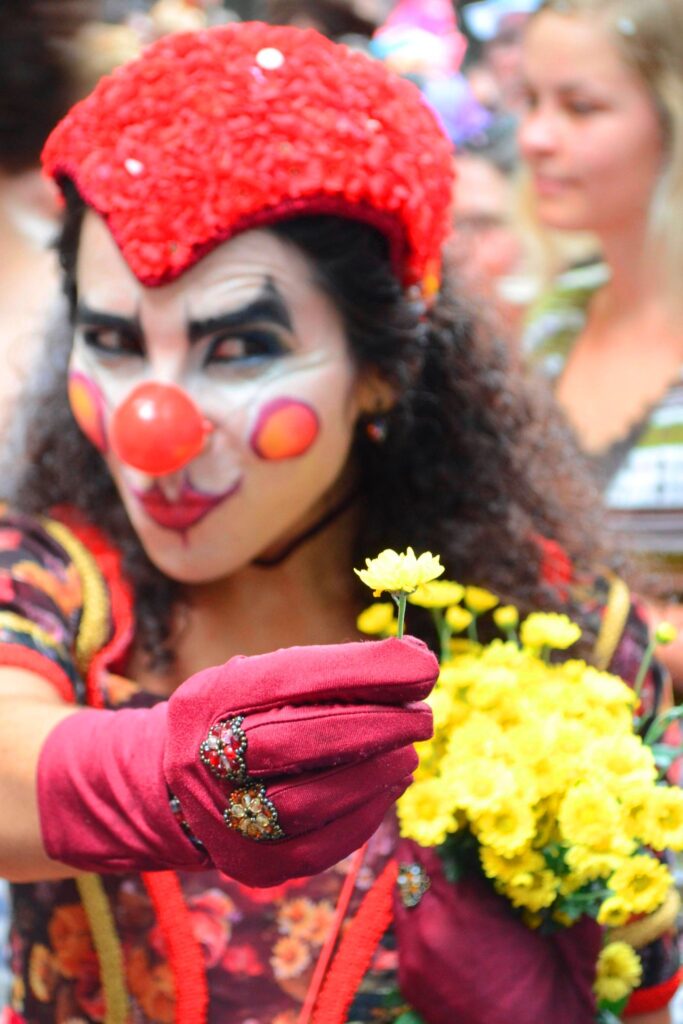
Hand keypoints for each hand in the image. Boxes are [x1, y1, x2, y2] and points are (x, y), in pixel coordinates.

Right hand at [38, 638, 436, 884]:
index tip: (423, 663)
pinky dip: (367, 812)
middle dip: (374, 724)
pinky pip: (321, 846)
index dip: (363, 669)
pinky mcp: (253, 865)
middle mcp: (207, 759)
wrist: (174, 790)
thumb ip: (324, 673)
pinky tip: (389, 784)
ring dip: (375, 773)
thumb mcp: (259, 680)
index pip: (291, 678)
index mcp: (211, 700)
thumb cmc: (238, 720)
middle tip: (422, 714)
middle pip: (295, 743)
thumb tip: (413, 664)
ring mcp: (225, 819)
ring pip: (310, 802)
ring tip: (409, 750)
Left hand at [393, 840, 600, 1023]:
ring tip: (431, 864)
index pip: (433, 845)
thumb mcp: (565, 935)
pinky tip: (432, 908)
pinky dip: (413, 911)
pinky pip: (402, 927)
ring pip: (400, 893)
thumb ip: (559, 889)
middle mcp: (430, 924)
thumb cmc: (554, 994)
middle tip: (434, 826)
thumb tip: (565, 847)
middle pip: (409, 863)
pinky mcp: (407, 977)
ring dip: (414, 877)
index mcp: (466, 907)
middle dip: (423, 845)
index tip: (446, 806)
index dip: (439, 823)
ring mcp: (413, 953)